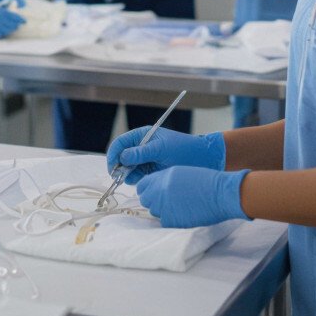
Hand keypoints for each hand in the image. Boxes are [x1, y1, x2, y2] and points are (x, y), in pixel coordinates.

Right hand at [0, 4, 24, 37]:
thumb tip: (7, 12)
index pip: (11, 15)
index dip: (19, 19)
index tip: (23, 20)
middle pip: (10, 24)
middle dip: (15, 25)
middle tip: (18, 25)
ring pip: (5, 30)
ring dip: (8, 30)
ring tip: (11, 29)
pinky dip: (0, 34)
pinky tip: (1, 33)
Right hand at [106, 127, 225, 182]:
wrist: (202, 159)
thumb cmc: (183, 148)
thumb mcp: (161, 149)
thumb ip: (141, 152)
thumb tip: (123, 157)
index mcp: (143, 136)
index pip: (121, 143)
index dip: (114, 154)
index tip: (112, 166)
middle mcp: (142, 147)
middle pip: (121, 156)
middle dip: (118, 166)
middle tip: (119, 176)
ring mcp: (146, 159)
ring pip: (128, 168)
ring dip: (126, 173)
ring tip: (132, 178)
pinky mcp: (151, 171)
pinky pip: (137, 175)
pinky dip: (134, 179)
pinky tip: (139, 180)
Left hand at [137, 166, 249, 227]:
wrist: (221, 193)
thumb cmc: (207, 182)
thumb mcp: (182, 174)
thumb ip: (166, 180)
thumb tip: (156, 190)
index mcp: (162, 176)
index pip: (143, 186)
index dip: (148, 190)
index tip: (153, 194)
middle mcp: (159, 190)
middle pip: (146, 200)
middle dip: (154, 202)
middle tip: (169, 203)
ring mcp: (163, 206)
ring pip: (155, 212)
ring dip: (164, 211)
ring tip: (181, 208)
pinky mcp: (171, 220)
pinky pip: (165, 222)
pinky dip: (173, 221)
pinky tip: (185, 215)